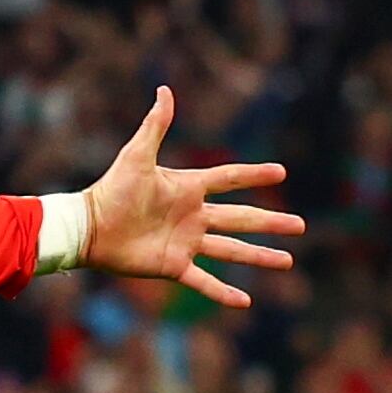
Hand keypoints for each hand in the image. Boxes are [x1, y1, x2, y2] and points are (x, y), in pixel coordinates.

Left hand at [77, 86, 304, 307]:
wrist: (90, 227)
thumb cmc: (112, 189)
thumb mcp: (137, 155)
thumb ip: (155, 126)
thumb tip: (165, 91)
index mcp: (189, 188)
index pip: (229, 179)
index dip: (254, 176)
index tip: (281, 173)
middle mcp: (193, 216)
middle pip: (241, 218)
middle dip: (271, 223)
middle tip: (301, 225)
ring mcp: (186, 243)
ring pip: (231, 250)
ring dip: (259, 256)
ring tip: (288, 260)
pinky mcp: (174, 266)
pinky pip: (204, 281)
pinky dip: (223, 293)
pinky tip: (246, 302)